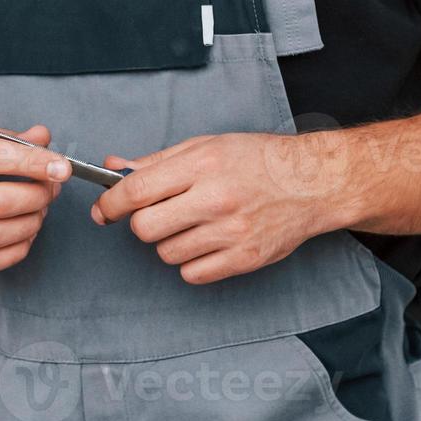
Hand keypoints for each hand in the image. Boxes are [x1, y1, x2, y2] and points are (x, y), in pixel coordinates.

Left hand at [90, 132, 349, 284]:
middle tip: (157, 216)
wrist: (313, 183)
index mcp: (202, 165)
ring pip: (167, 254)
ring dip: (170, 243)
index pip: (136, 191)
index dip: (112, 203)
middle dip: (142, 224)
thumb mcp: (207, 146)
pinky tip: (207, 243)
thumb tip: (113, 168)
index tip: (106, 209)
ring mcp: (231, 232)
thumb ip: (158, 161)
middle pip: (145, 229)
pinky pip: (193, 274)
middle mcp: (215, 199)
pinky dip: (192, 263)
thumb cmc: (258, 161)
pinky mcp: (244, 259)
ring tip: (193, 225)